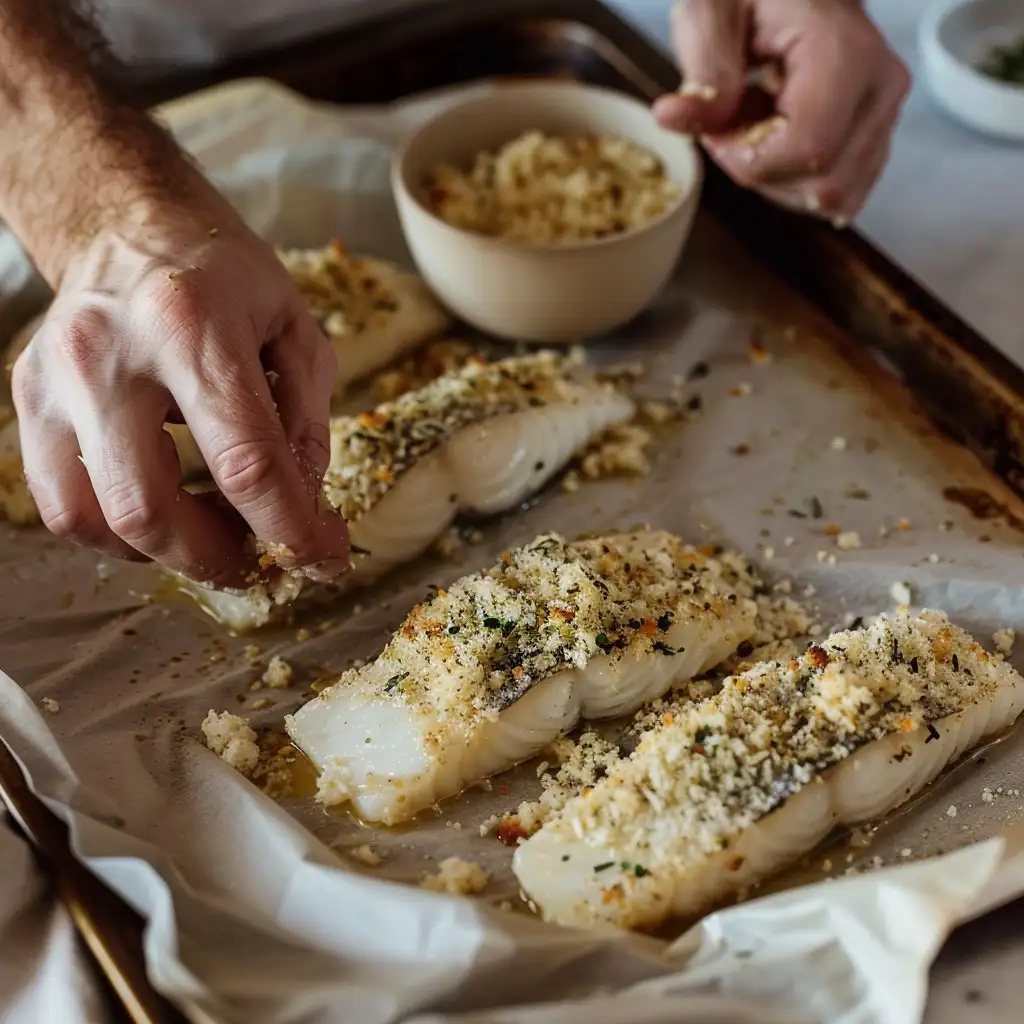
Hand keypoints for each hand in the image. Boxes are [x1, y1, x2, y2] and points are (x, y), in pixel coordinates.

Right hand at [11, 190, 350, 587]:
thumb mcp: (295, 332)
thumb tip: (305, 512)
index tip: (322, 560)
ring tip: (211, 530)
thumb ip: (306, 423)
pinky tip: (163, 509)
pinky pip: (62, 503)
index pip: (244, 462)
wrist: (127, 224)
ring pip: (94, 518)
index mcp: (193, 327)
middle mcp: (109, 355)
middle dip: (216, 558)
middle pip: (148, 507)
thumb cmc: (225, 276)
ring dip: (164, 551)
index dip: (290, 529)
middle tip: (258, 557)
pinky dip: (118, 531)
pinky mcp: (27, 398)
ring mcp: (54, 379)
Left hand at [653, 0, 910, 223]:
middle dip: (762, 169)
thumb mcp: (711, 12)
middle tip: (734, 122)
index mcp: (847, 52)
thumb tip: (675, 117)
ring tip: (760, 119)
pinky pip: (837, 193)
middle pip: (820, 182)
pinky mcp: (877, 139)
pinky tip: (780, 138)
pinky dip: (798, 180)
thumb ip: (701, 67)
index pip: (807, 150)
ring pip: (828, 194)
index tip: (717, 128)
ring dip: (778, 175)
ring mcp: (886, 116)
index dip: (748, 159)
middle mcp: (881, 87)